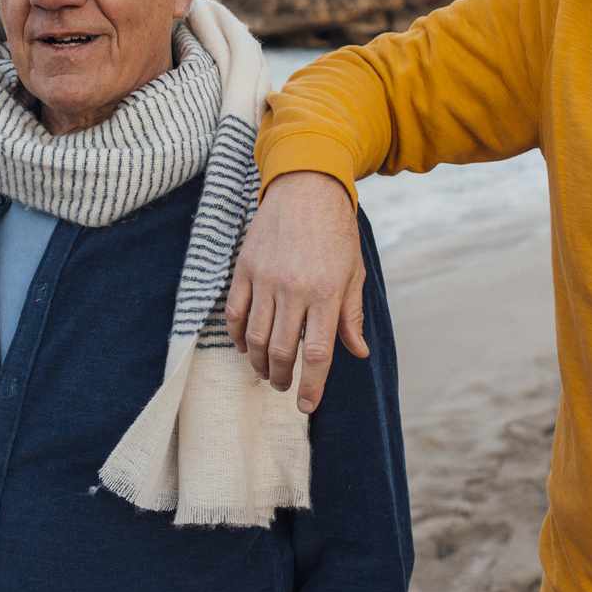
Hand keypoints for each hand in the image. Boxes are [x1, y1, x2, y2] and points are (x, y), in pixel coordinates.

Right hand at [226, 171, 367, 411]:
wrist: (306, 186)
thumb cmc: (336, 231)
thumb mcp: (353, 272)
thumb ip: (351, 315)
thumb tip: (358, 352)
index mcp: (327, 293)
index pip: (316, 353)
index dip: (311, 385)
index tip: (307, 405)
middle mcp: (294, 290)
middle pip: (282, 351)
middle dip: (283, 377)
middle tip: (286, 387)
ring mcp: (266, 279)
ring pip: (255, 337)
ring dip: (260, 363)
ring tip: (267, 372)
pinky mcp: (245, 268)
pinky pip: (234, 312)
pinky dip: (237, 336)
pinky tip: (245, 347)